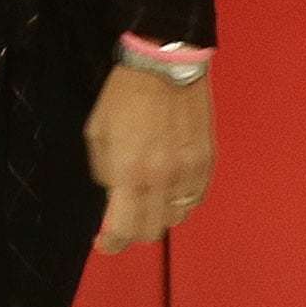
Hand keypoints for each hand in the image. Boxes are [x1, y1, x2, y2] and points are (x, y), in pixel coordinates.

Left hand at [85, 60, 216, 253]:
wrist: (166, 63)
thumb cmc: (124, 94)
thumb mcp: (97, 131)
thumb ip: (105, 170)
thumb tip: (113, 193)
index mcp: (130, 171)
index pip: (124, 228)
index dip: (112, 243)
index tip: (105, 242)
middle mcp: (163, 179)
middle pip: (152, 230)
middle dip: (134, 230)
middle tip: (126, 216)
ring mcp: (190, 172)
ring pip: (177, 217)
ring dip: (160, 214)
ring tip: (150, 196)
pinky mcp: (208, 162)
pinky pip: (196, 198)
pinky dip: (182, 200)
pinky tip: (171, 186)